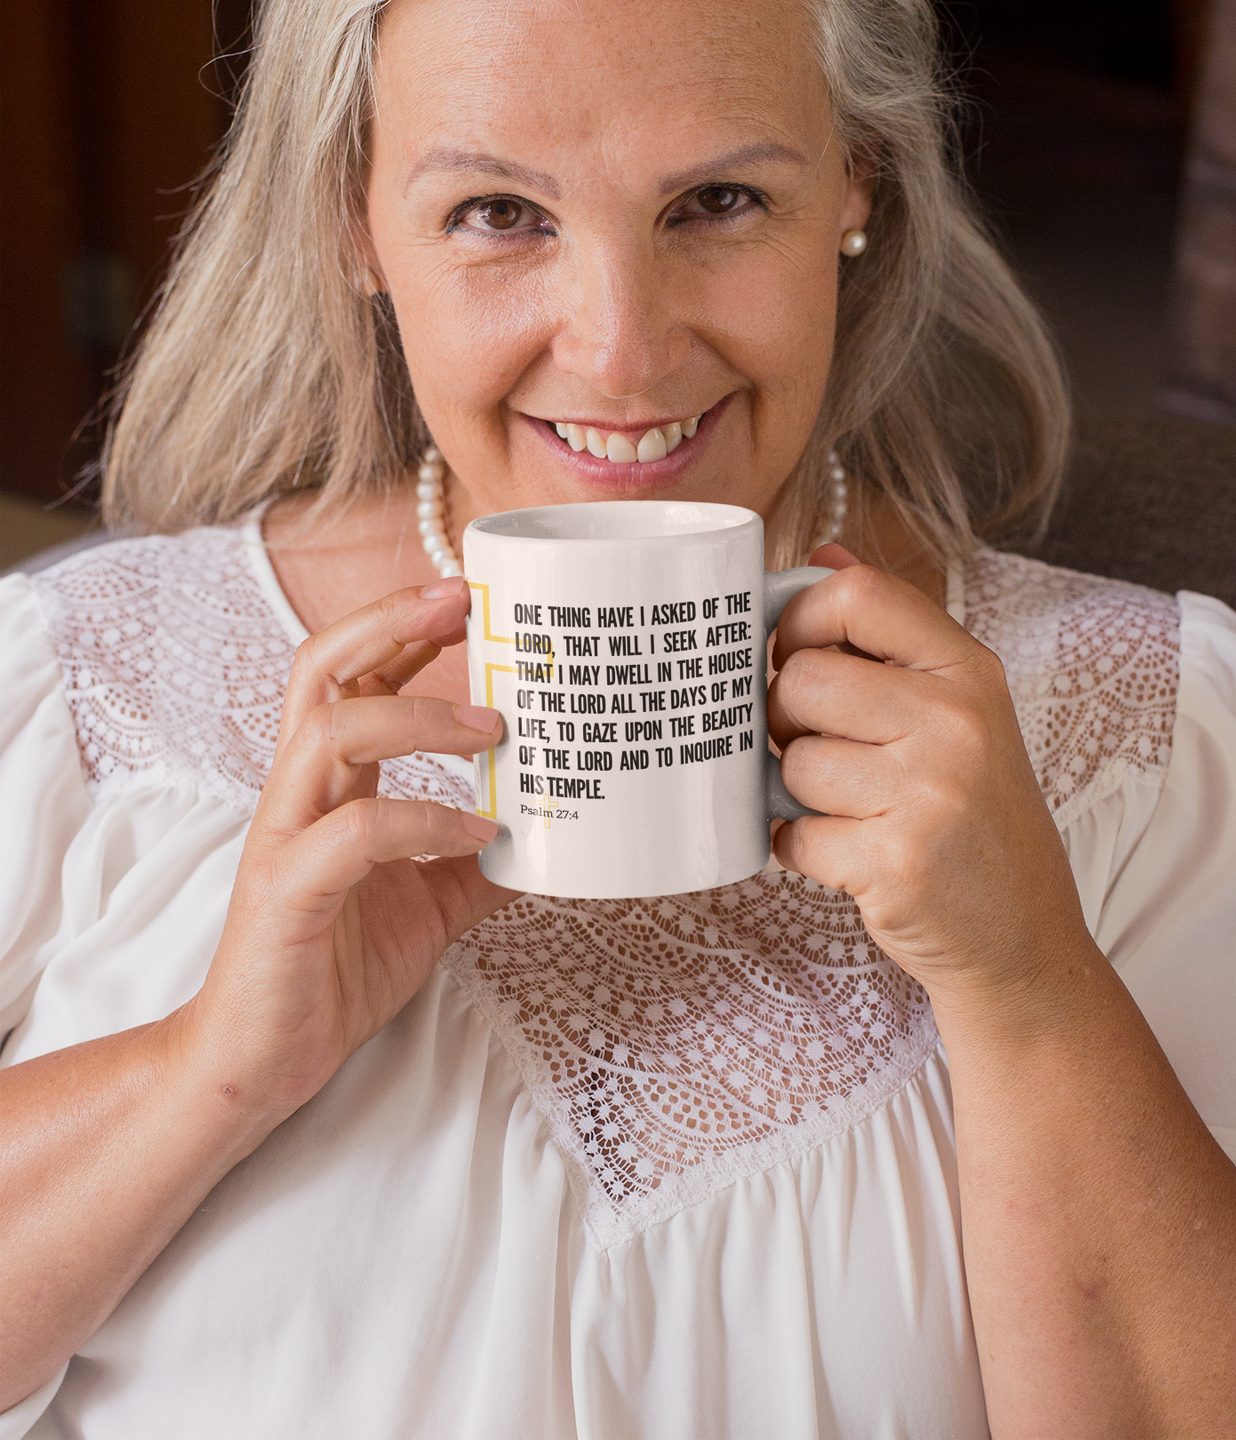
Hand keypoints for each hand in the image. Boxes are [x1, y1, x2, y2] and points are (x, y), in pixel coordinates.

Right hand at [178, 577, 515, 1117]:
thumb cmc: (333, 968)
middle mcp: (298, 793)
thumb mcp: (429, 903)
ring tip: (493, 728)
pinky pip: (353, 834)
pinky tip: (478, 834)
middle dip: (388, 622)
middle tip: (463, 601)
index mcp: (327, 784)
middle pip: (319, 668)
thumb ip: (475, 861)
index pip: (351, 673)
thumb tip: (552, 835)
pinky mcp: (287, 892)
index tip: (468, 596)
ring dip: (415, 714)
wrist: (263, 1059)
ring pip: (328, 732)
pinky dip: (421, 821)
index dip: (402, 626)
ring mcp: (285, 837)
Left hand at [769, 549, 1088, 1015]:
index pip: (856, 594)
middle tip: (820, 748)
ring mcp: (931, 794)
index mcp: (968, 670)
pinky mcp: (898, 864)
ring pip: (794, 762)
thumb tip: (820, 554)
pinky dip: (804, 850)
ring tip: (851, 810)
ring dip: (799, 794)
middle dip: (787, 719)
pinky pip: (793, 835)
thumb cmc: (972, 814)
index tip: (795, 654)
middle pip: (802, 678)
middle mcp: (957, 722)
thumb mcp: (956, 710)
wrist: (1024, 938)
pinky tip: (851, 856)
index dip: (800, 618)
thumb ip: (886, 633)